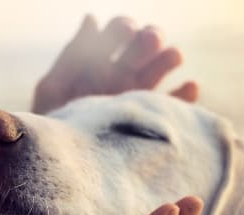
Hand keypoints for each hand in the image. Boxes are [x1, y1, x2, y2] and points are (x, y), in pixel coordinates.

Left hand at [32, 15, 198, 113]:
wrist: (63, 167)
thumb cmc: (53, 128)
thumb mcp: (54, 90)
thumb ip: (72, 56)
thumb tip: (92, 18)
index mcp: (98, 63)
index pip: (117, 34)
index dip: (123, 28)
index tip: (126, 30)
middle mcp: (121, 76)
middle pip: (143, 47)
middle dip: (149, 39)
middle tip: (151, 40)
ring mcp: (138, 98)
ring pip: (160, 70)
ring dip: (169, 58)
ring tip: (173, 56)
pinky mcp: (152, 121)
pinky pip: (174, 106)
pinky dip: (185, 96)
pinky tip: (190, 87)